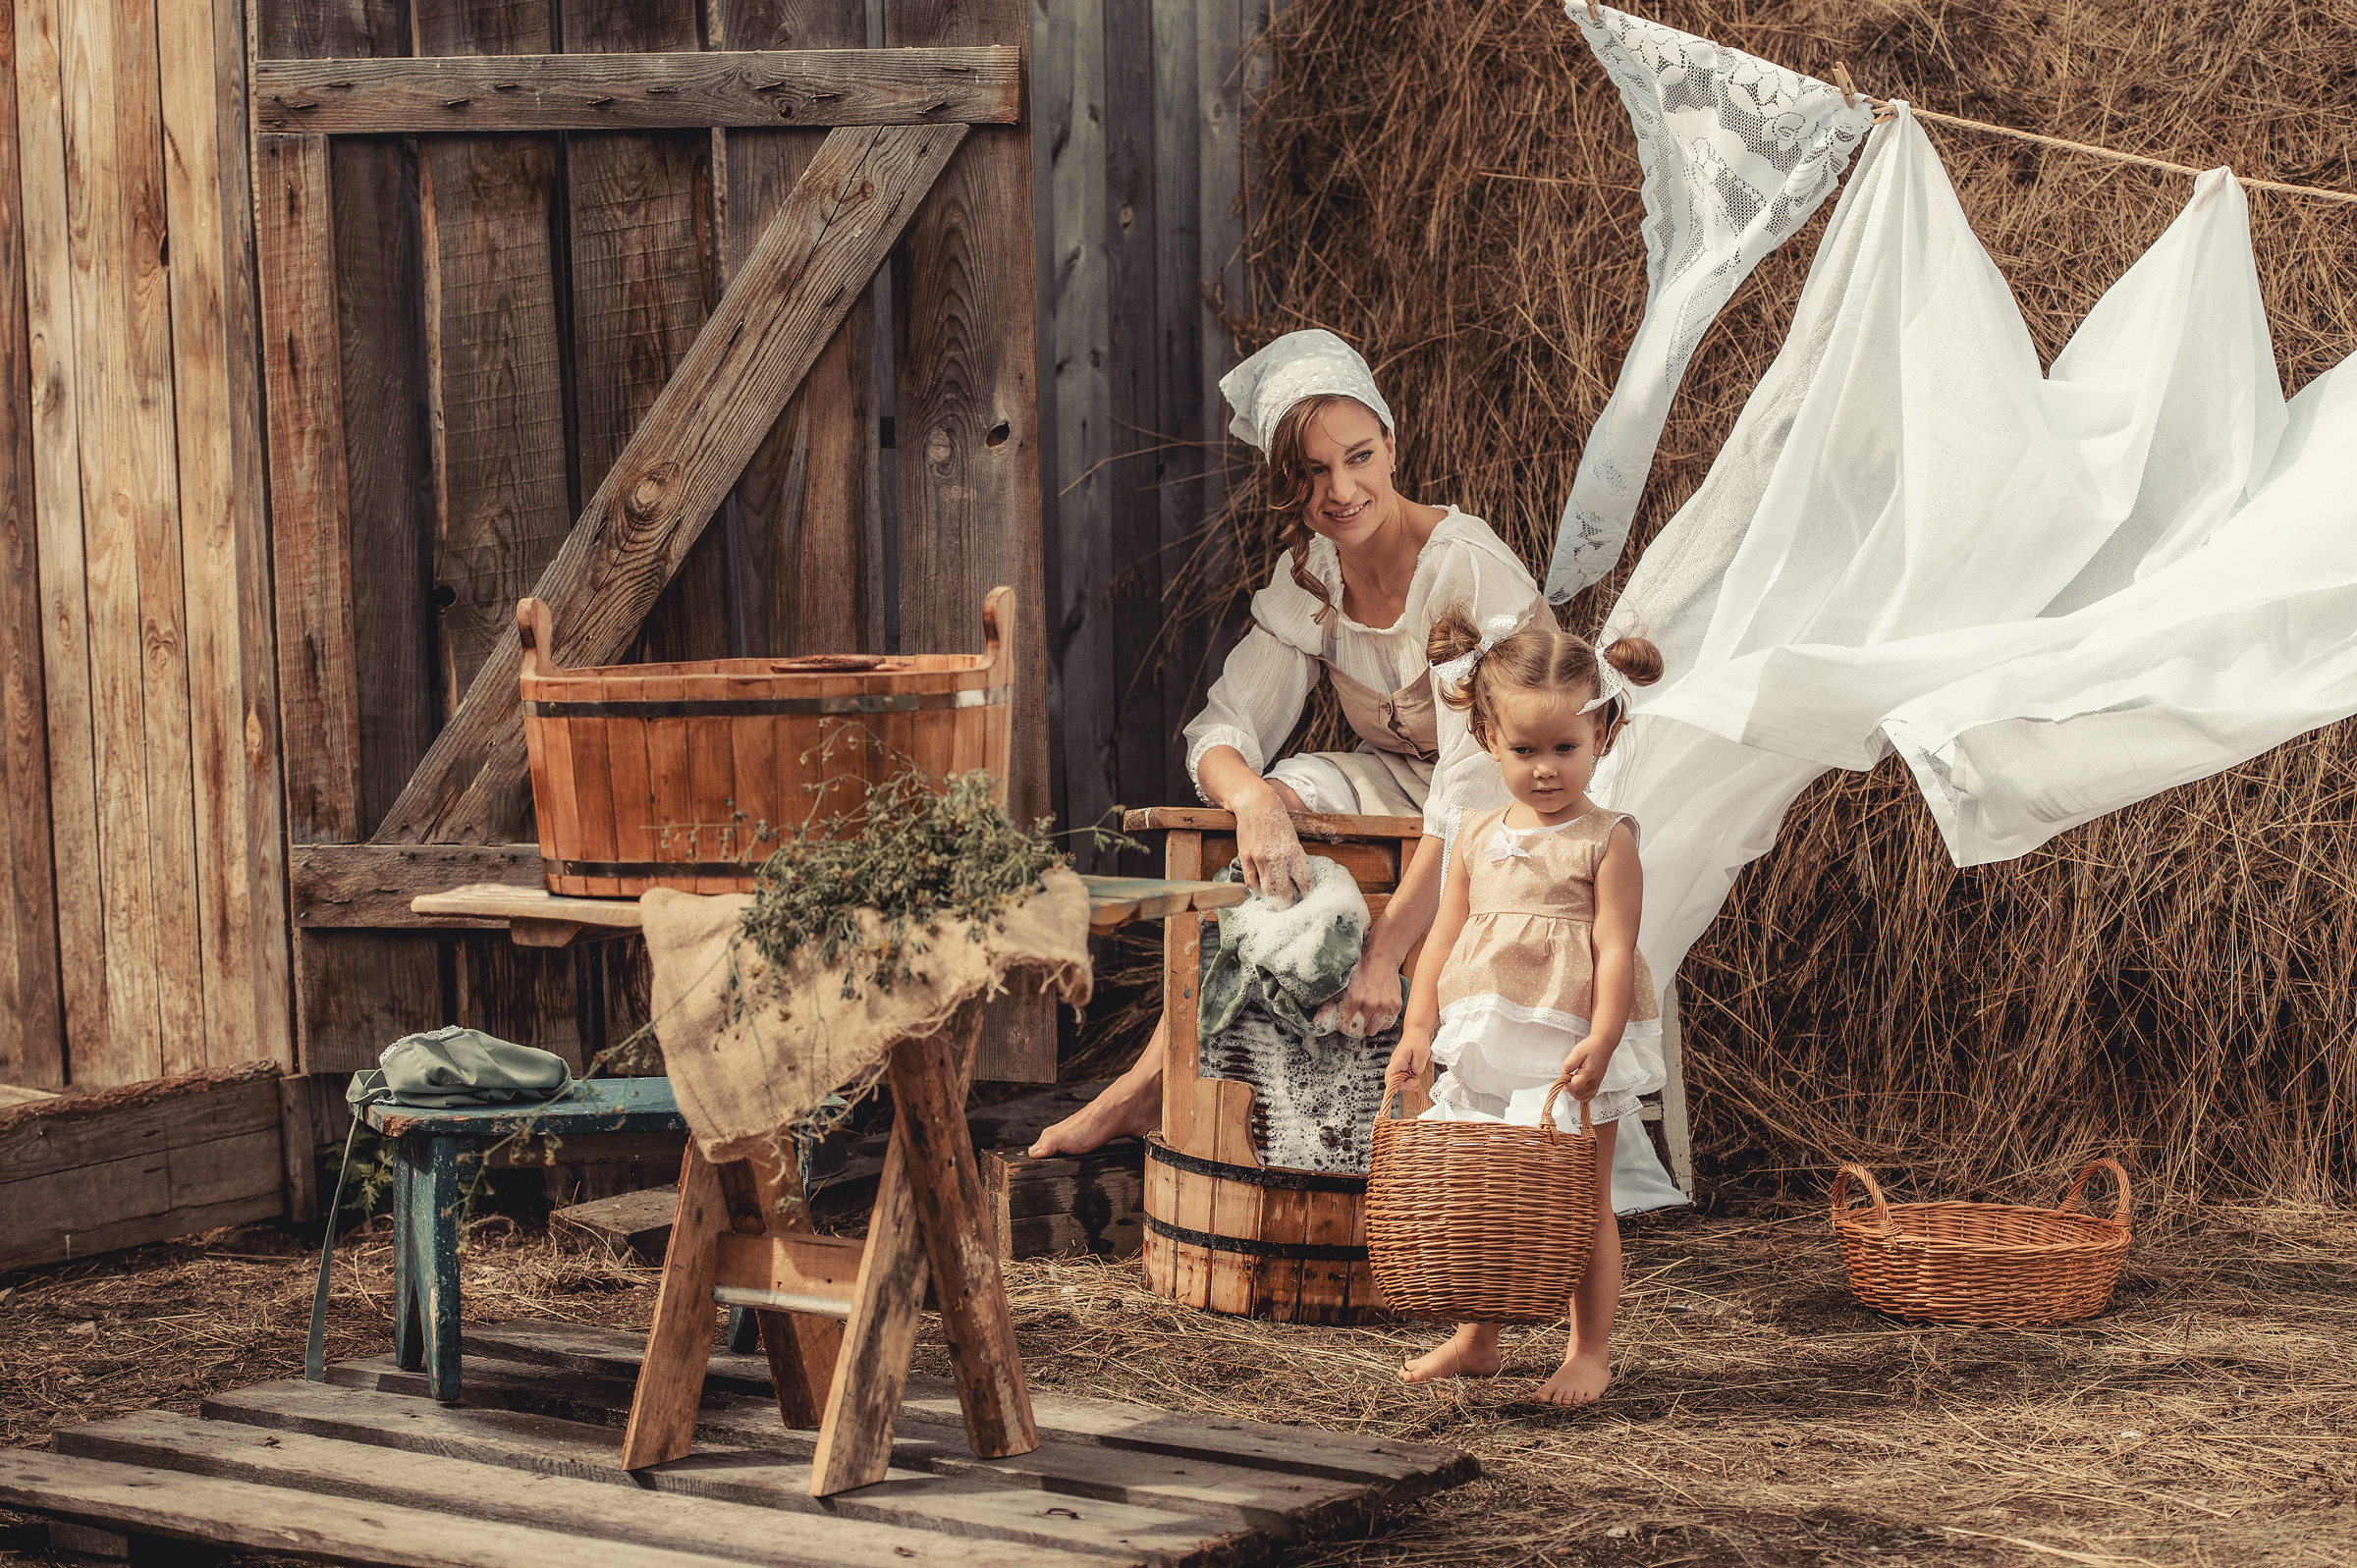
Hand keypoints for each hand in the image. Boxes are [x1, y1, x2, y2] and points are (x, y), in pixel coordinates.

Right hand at [1233, 789, 1313, 906]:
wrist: (1255, 804)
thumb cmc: (1276, 819)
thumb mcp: (1292, 838)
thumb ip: (1294, 858)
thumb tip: (1297, 879)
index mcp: (1294, 852)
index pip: (1303, 883)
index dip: (1305, 894)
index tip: (1305, 899)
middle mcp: (1278, 858)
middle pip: (1284, 893)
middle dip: (1287, 903)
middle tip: (1288, 905)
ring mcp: (1260, 859)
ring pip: (1267, 891)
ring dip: (1272, 900)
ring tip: (1275, 903)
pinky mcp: (1246, 858)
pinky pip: (1251, 883)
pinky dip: (1256, 890)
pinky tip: (1260, 891)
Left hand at [1313, 953, 1406, 1038]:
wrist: (1382, 957)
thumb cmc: (1361, 967)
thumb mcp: (1342, 983)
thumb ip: (1329, 1004)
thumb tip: (1317, 1022)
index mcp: (1355, 998)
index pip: (1346, 1023)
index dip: (1344, 1024)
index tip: (1344, 1022)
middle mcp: (1371, 1003)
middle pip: (1363, 1029)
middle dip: (1359, 1028)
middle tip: (1357, 1025)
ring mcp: (1385, 1005)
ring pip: (1376, 1028)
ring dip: (1371, 1028)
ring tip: (1367, 1025)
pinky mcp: (1396, 1004)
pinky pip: (1389, 1022)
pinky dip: (1383, 1024)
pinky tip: (1379, 1020)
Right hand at [1384, 1029, 1432, 1090]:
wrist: (1416, 1031)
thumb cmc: (1417, 1039)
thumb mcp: (1422, 1054)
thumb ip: (1418, 1067)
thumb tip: (1414, 1075)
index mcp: (1398, 1059)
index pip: (1390, 1073)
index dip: (1391, 1083)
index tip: (1395, 1090)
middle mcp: (1396, 1063)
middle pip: (1394, 1080)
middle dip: (1405, 1085)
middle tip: (1416, 1082)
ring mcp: (1398, 1065)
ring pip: (1399, 1080)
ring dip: (1408, 1084)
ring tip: (1417, 1082)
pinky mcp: (1402, 1066)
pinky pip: (1403, 1077)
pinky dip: (1409, 1081)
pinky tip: (1415, 1082)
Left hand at [1559, 1034, 1613, 1100]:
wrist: (1604, 1044)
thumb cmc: (1592, 1046)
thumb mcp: (1577, 1051)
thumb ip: (1569, 1063)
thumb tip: (1563, 1072)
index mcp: (1588, 1074)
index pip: (1574, 1087)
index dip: (1566, 1085)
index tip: (1563, 1078)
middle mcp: (1593, 1081)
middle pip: (1578, 1094)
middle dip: (1569, 1088)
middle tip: (1567, 1078)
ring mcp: (1596, 1083)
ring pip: (1584, 1097)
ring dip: (1575, 1092)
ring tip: (1572, 1081)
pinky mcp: (1597, 1083)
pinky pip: (1590, 1095)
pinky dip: (1582, 1095)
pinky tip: (1578, 1088)